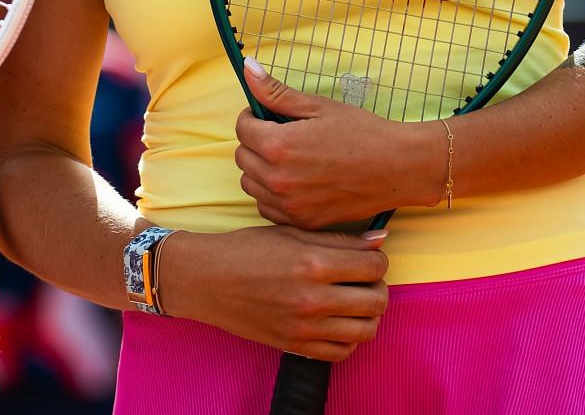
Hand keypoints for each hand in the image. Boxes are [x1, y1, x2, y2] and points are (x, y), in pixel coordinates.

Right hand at [156, 226, 389, 361]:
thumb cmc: (246, 250)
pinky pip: (341, 352)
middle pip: (377, 300)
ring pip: (366, 330)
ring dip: (369, 315)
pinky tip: (339, 322)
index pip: (374, 266)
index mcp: (313, 263)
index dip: (377, 259)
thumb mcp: (290, 233)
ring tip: (355, 302)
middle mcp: (313, 298)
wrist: (206, 280)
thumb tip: (378, 240)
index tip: (367, 258)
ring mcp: (304, 326)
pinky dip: (349, 339)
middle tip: (365, 279)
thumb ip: (337, 239)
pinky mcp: (294, 345)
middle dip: (378, 286)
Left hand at [235, 61, 443, 228]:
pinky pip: (268, 208)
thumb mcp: (318, 106)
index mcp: (278, 146)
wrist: (398, 168)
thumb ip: (276, 92)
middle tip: (283, 135)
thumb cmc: (362, 133)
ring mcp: (289, 205)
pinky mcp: (302, 222)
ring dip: (261, 169)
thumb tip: (247, 68)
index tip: (270, 116)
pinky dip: (273, 195)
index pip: (241, 128)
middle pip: (242, 157)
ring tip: (289, 159)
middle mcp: (278, 179)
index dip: (254, 117)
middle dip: (256, 142)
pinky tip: (295, 182)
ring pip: (251, 184)